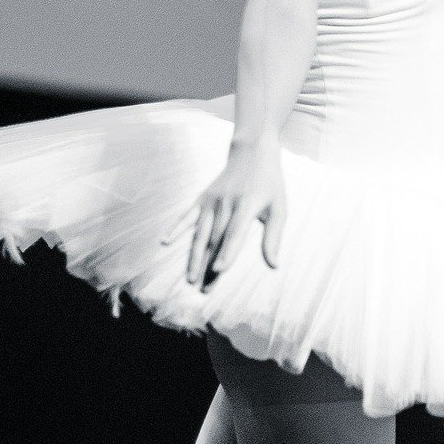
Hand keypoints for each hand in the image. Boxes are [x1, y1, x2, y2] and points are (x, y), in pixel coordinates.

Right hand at [160, 137, 286, 288]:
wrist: (252, 153)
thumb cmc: (269, 184)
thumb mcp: (279, 208)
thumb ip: (274, 237)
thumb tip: (273, 265)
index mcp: (247, 205)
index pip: (234, 234)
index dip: (226, 253)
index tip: (218, 271)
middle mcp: (226, 204)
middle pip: (215, 240)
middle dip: (209, 266)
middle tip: (204, 291)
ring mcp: (212, 201)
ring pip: (200, 233)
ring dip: (194, 257)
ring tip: (190, 279)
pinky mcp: (202, 199)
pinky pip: (187, 216)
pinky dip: (175, 228)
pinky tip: (164, 242)